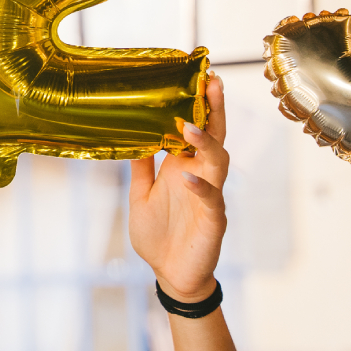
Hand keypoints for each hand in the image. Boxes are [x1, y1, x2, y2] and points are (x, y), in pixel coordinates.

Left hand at [129, 75, 229, 301]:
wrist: (169, 274)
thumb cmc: (158, 235)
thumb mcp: (140, 195)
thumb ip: (141, 167)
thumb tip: (132, 135)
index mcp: (182, 166)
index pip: (195, 128)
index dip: (198, 105)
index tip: (197, 76)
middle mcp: (199, 175)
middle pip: (214, 135)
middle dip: (214, 109)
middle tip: (212, 82)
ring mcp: (210, 196)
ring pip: (218, 161)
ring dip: (206, 143)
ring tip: (190, 127)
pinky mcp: (213, 219)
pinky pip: (211, 198)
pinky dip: (201, 187)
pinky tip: (188, 178)